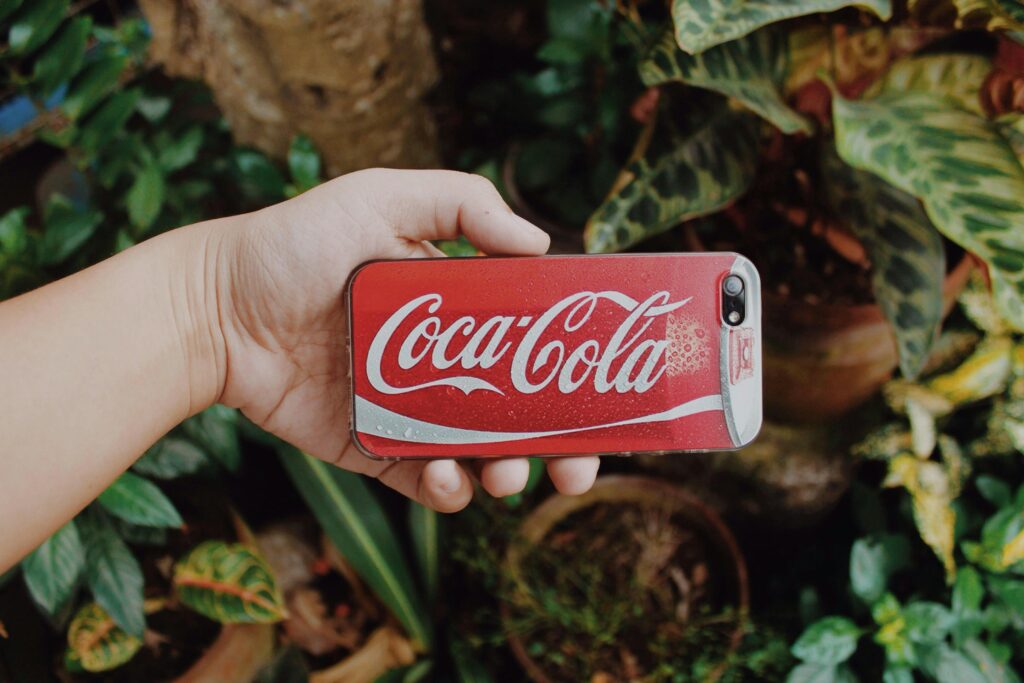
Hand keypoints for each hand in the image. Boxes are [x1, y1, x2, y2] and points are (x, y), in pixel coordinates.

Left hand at [201, 169, 600, 510]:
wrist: (214, 310)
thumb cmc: (294, 245)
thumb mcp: (381, 197)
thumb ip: (463, 206)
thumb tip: (542, 245)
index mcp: (460, 307)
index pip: (535, 341)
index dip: (576, 369)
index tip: (608, 388)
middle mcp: (444, 362)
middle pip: (523, 411)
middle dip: (560, 444)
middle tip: (574, 465)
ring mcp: (411, 410)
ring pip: (483, 455)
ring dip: (510, 472)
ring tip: (506, 473)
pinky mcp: (375, 449)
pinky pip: (426, 482)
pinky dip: (447, 490)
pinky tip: (444, 478)